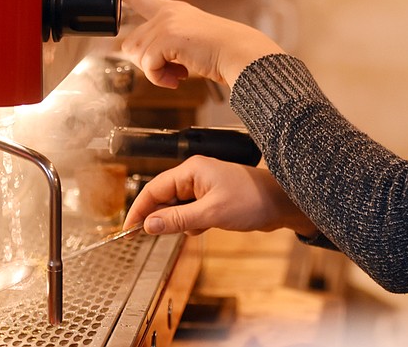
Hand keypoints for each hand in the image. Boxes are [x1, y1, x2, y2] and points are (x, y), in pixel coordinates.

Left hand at [118, 0, 281, 88]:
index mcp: (173, 10)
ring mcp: (167, 23)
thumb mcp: (188, 43)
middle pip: (131, 43)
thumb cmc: (220, 52)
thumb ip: (164, 45)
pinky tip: (179, 78)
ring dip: (156, 73)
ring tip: (179, 74)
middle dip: (147, 64)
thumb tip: (143, 60)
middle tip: (172, 72)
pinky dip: (160, 78)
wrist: (240, 54)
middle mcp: (167, 13)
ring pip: (137, 56)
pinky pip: (149, 65)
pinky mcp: (169, 37)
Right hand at [123, 155, 317, 237]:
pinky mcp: (212, 197)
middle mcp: (195, 175)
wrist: (280, 203)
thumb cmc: (251, 200)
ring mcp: (204, 186)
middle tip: (151, 236)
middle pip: (163, 196)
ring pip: (177, 206)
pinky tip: (203, 228)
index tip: (127, 229)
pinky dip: (192, 223)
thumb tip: (148, 225)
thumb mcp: (210, 214)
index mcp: (192, 170)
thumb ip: (177, 219)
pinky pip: (190, 211)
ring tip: (194, 228)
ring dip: (179, 221)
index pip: (154, 188)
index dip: (139, 209)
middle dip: (159, 217)